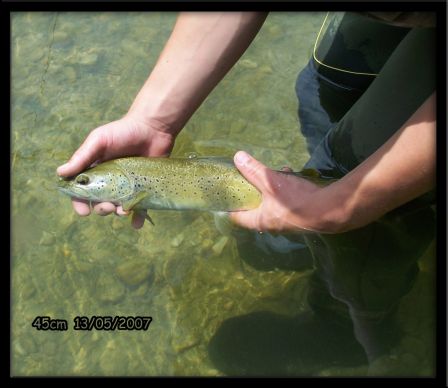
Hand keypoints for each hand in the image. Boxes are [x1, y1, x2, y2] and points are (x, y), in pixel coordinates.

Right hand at [56, 114, 175, 228]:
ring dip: (119, 213)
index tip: (83, 211)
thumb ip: (82, 157)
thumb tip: (60, 173)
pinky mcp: (145, 188)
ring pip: (120, 207)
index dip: (80, 203)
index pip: (82, 191)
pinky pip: (141, 207)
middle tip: (108, 207)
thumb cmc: (123, 131)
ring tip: (124, 210)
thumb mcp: (99, 141)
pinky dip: (138, 218)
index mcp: (95, 172)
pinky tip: (137, 224)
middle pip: (101, 203)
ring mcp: (128, 186)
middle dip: (102, 209)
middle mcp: (110, 182)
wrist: (153, 127)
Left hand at [229, 151, 334, 233]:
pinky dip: (285, 188)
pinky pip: (285, 200)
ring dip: (271, 186)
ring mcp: (285, 221)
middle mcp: (270, 224)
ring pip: (271, 201)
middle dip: (253, 190)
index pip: (236, 216)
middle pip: (254, 207)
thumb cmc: (295, 200)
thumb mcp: (270, 182)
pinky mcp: (298, 215)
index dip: (228, 205)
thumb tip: (237, 157)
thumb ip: (253, 170)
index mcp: (258, 221)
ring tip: (275, 171)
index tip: (225, 193)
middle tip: (249, 176)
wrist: (330, 210)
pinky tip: (290, 174)